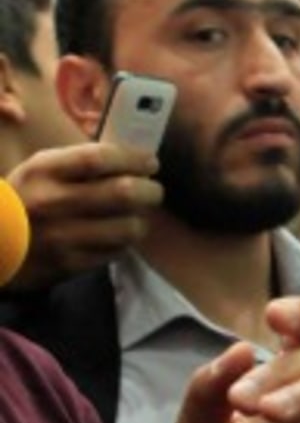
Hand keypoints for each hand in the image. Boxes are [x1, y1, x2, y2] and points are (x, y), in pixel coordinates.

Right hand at [3, 143, 161, 290]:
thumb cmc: (24, 200)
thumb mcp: (40, 170)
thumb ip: (80, 162)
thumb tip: (132, 161)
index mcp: (44, 171)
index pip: (99, 158)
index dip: (133, 159)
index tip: (150, 163)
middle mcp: (52, 202)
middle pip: (124, 192)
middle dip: (150, 191)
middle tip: (152, 191)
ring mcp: (62, 236)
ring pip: (128, 227)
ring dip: (139, 221)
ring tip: (133, 217)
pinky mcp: (70, 264)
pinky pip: (116, 252)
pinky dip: (123, 243)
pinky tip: (115, 236)